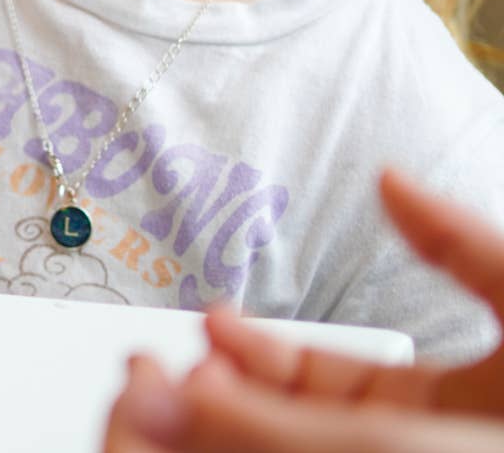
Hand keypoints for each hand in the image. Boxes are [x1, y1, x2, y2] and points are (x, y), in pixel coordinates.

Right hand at [103, 168, 503, 450]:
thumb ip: (456, 253)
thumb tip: (386, 180)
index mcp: (454, 411)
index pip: (329, 384)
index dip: (261, 357)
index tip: (207, 334)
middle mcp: (419, 449)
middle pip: (289, 430)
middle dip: (215, 401)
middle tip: (155, 388)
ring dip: (208, 437)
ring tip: (151, 424)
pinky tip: (199, 447)